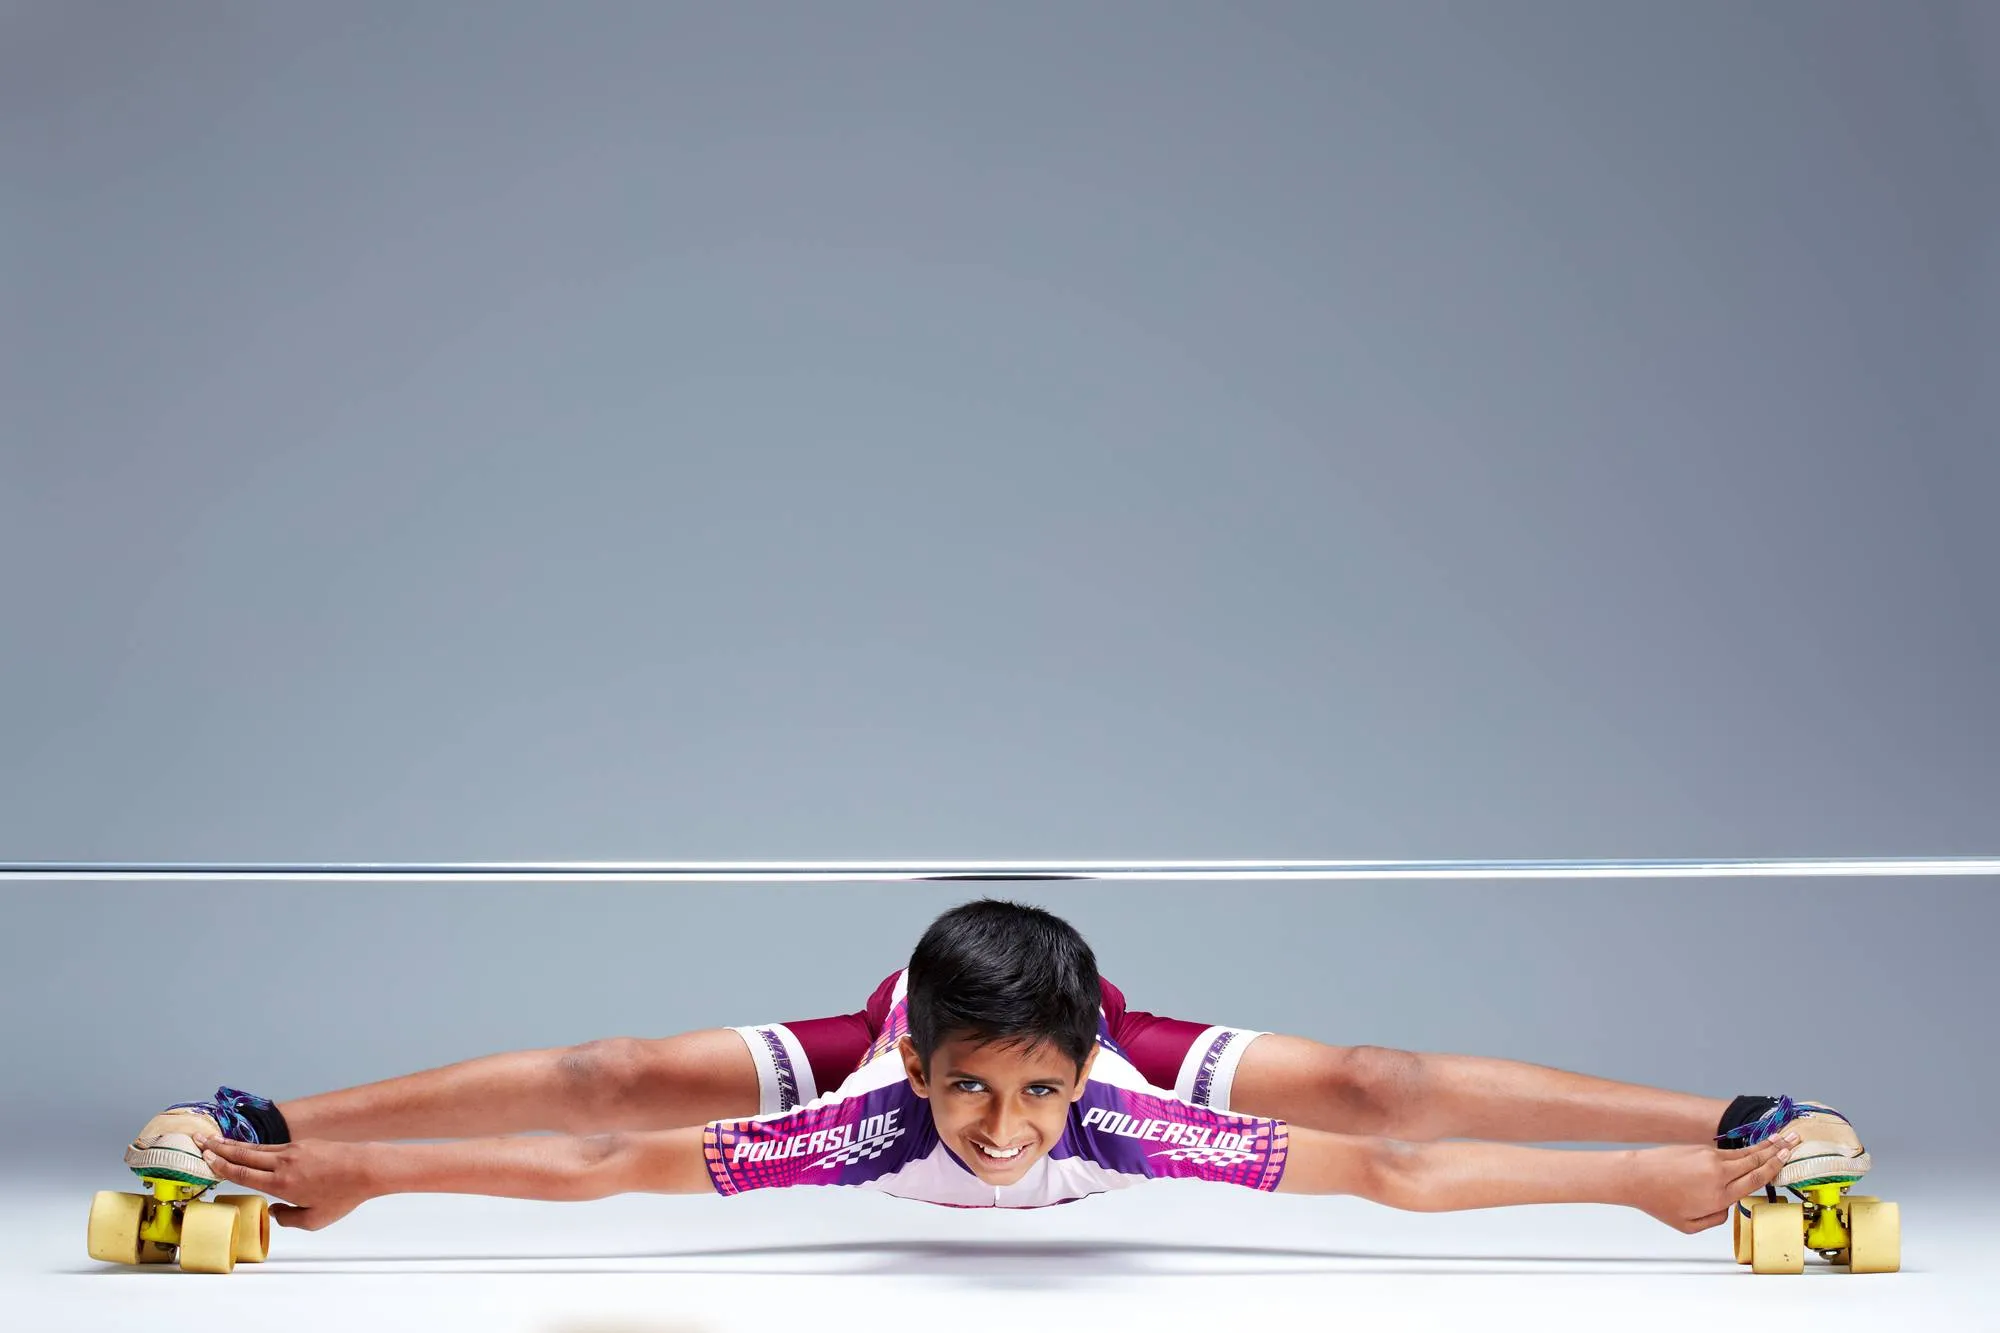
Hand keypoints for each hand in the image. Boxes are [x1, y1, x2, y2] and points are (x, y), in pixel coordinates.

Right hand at [196, 1133, 379, 1230]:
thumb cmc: (343, 1196)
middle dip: (218, 1148)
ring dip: (234, 1145)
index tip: (204, 1159)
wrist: (367, 1168)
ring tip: (215, 1141)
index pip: (243, 1173)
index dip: (221, 1166)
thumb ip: (288, 1218)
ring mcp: (294, 1150)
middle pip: (244, 1154)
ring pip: (257, 1148)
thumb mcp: (313, 1220)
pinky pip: (273, 1146)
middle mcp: (283, 1163)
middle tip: (197, 1141)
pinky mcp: (304, 1144)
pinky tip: (250, 1147)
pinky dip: (256, 1146)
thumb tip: (274, 1211)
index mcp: (281, 1183)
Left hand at [1622, 1131, 1799, 1232]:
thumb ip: (1716, 1218)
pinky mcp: (1699, 1149)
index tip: (1788, 1158)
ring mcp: (1708, 1158)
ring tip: (1783, 1138)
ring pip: (1744, 1152)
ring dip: (1765, 1145)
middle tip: (1796, 1139)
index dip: (1774, 1168)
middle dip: (1778, 1150)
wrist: (1635, 1176)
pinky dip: (1744, 1147)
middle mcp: (1718, 1174)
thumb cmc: (1660, 1202)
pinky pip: (1728, 1150)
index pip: (1755, 1179)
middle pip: (1755, 1160)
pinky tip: (1754, 1145)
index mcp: (1720, 1196)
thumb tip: (1728, 1206)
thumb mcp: (1690, 1225)